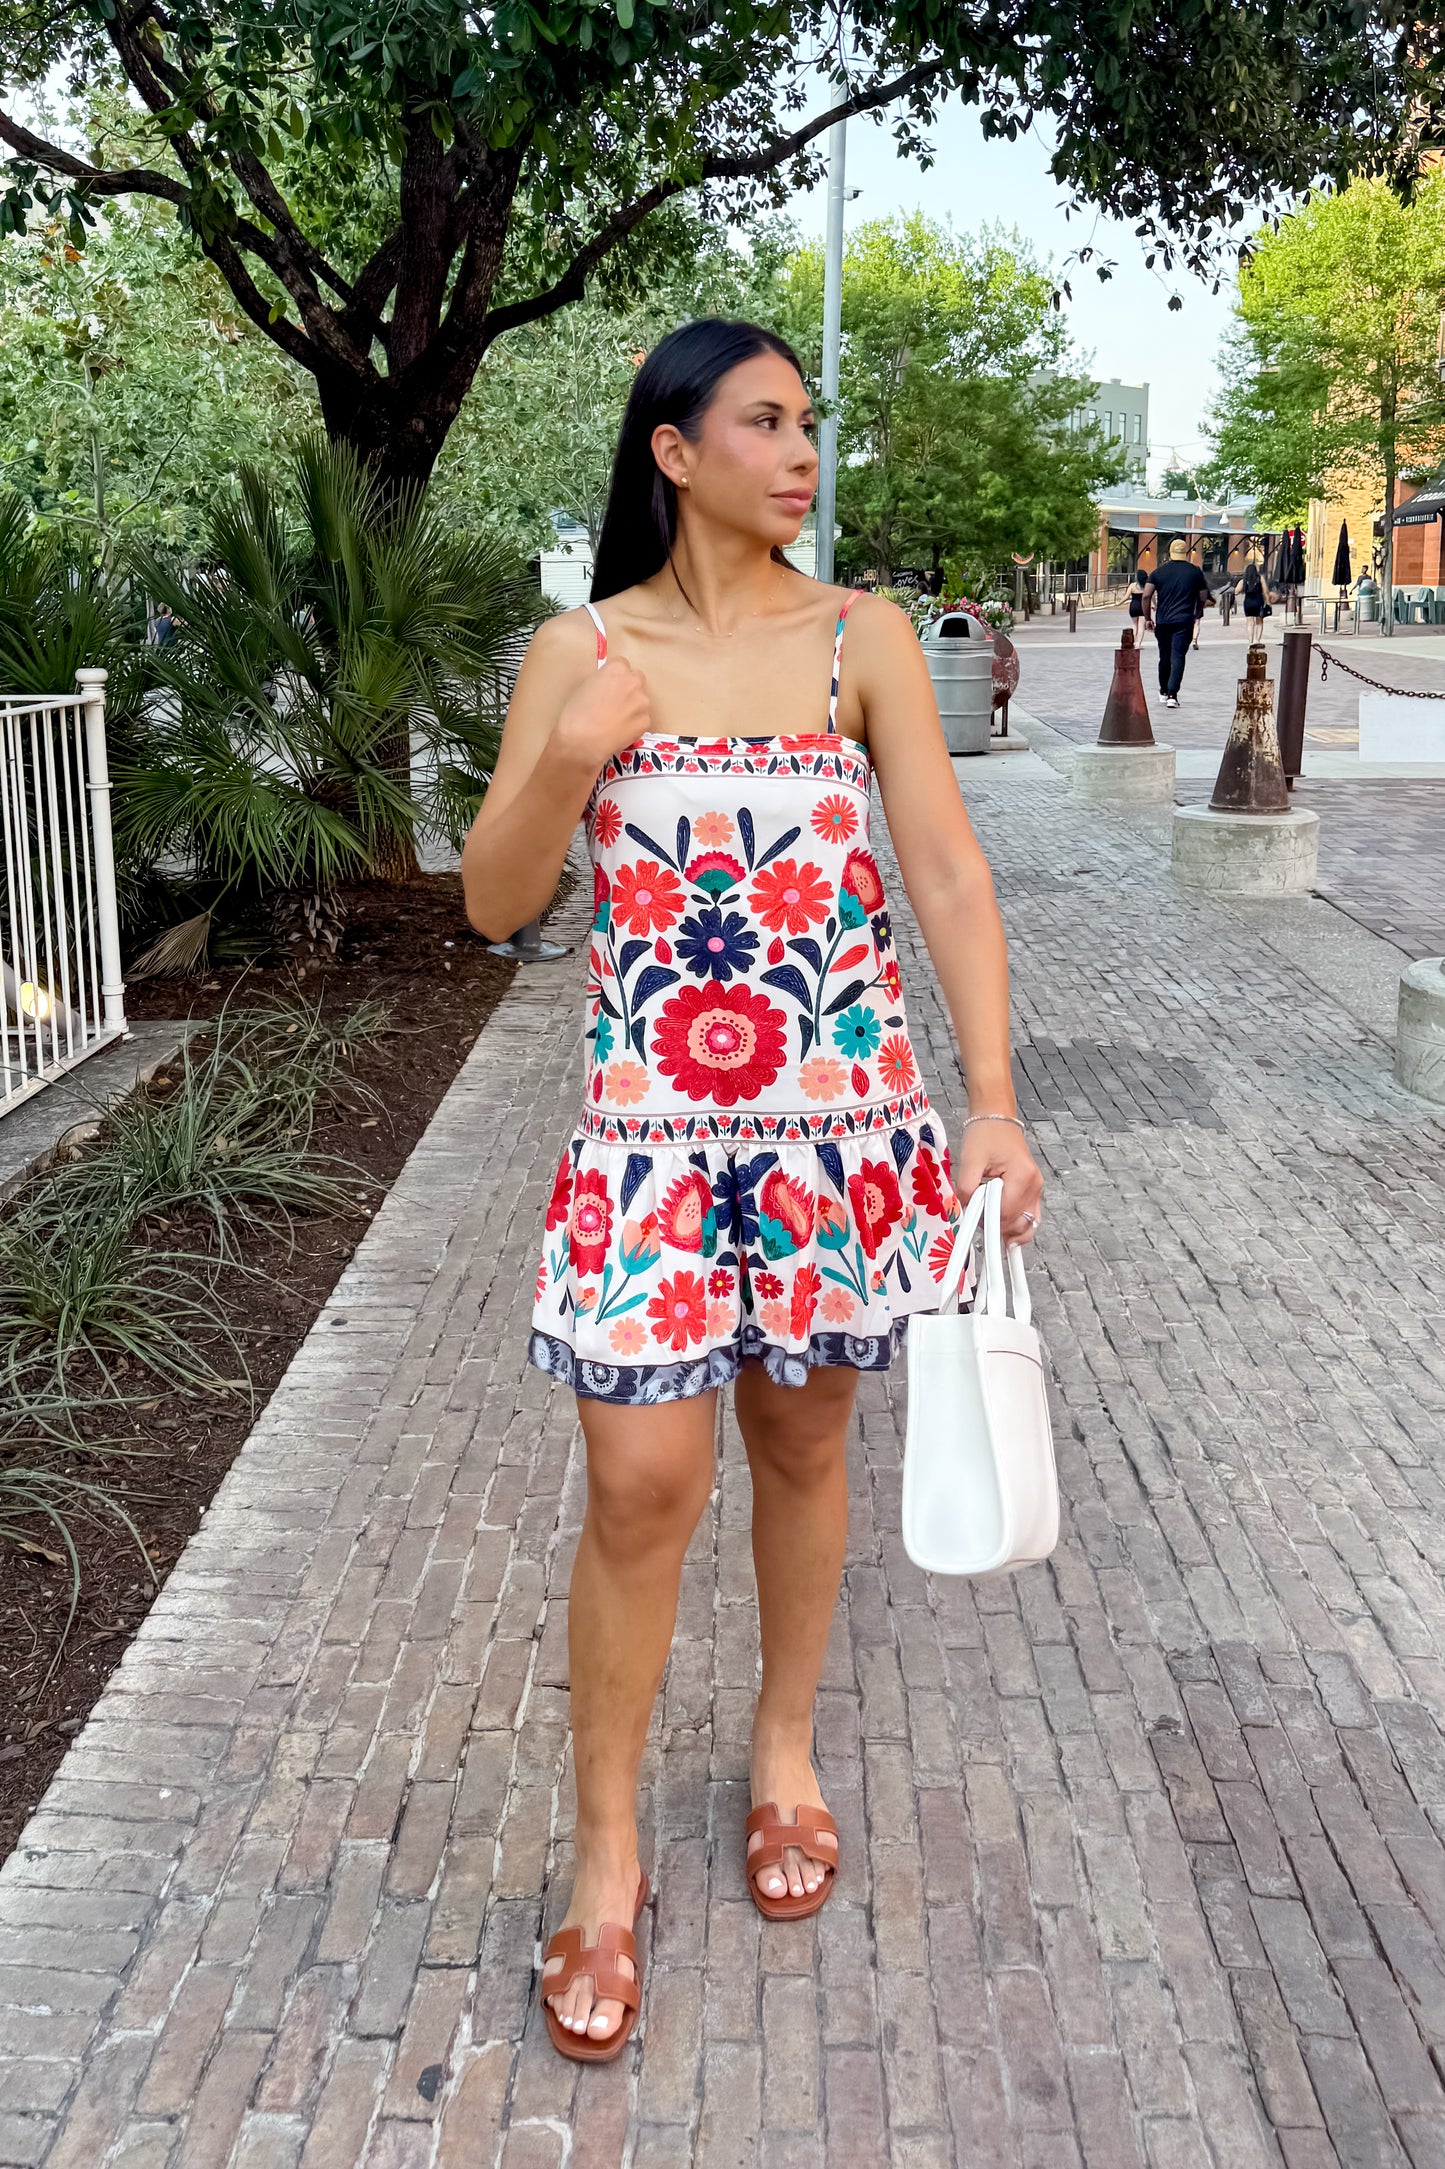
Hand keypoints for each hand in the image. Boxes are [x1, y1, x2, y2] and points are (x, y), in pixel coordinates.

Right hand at [555, 657, 651, 770]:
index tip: (610, 686)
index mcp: (617, 669)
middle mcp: (633, 682)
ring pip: (641, 701)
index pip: (622, 664)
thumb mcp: (585, 687)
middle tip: (615, 703)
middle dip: (629, 688)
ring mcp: (643, 702)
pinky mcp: (646, 721)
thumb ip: (603, 681)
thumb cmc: (576, 714)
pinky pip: (641, 720)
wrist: (582, 742)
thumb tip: (609, 686)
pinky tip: (619, 732)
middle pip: (637, 679)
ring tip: (615, 721)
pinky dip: (633, 725)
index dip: (615, 676)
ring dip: (632, 707)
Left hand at [954, 1118, 1043, 1246]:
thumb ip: (967, 1188)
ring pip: (1026, 1224)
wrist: (996, 1117)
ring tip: (987, 1221)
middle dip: (996, 1226)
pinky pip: (1028, 1216)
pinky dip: (1016, 1224)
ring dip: (1007, 1229)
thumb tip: (967, 1211)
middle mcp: (1034, 1185)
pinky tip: (1001, 1227)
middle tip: (977, 1216)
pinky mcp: (1032, 1190)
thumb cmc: (985, 1133)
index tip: (972, 1219)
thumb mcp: (969, 1160)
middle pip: (1018, 1223)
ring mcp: (1036, 1188)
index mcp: (1022, 1176)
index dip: (987, 1221)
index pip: (1005, 1214)